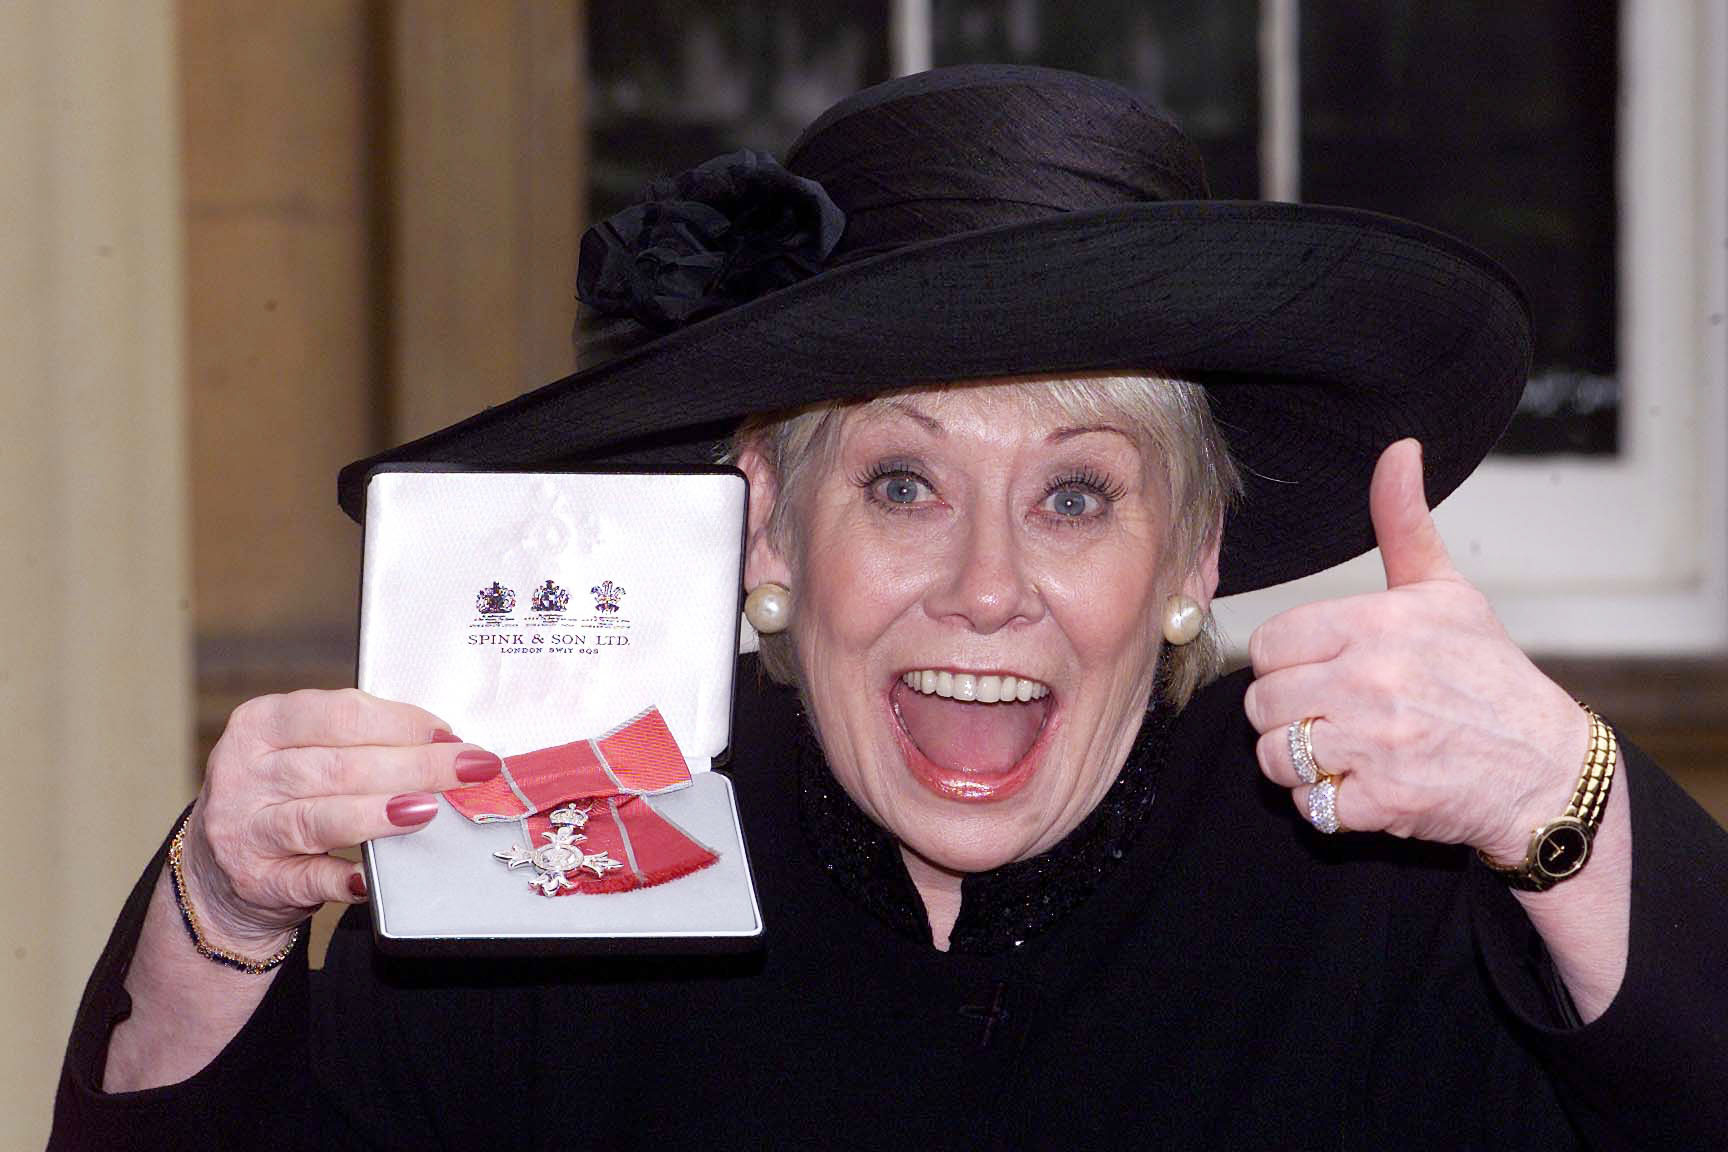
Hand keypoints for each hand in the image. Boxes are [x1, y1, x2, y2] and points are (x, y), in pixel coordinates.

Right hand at [178, 689, 499, 952]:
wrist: (221, 871)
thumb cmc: (284, 796)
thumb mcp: (305, 752)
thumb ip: (360, 743)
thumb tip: (443, 746)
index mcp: (261, 723)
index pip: (340, 714)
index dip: (402, 723)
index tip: (450, 736)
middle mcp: (244, 772)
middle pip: (341, 766)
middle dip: (414, 766)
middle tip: (468, 771)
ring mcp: (243, 829)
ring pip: (321, 818)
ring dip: (380, 814)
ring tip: (427, 810)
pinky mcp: (254, 881)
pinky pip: (306, 879)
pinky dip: (342, 878)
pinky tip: (370, 876)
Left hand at [1242, 439, 1590, 860]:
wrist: (1545, 768)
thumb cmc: (1490, 676)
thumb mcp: (1448, 592)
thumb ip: (1404, 524)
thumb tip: (1398, 450)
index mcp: (1378, 625)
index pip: (1269, 644)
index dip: (1285, 663)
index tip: (1317, 671)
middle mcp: (1372, 681)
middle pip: (1262, 702)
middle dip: (1286, 713)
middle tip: (1328, 715)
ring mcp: (1376, 744)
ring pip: (1275, 755)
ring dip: (1298, 762)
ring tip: (1339, 750)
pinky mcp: (1383, 801)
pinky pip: (1308, 804)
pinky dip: (1324, 803)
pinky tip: (1359, 784)